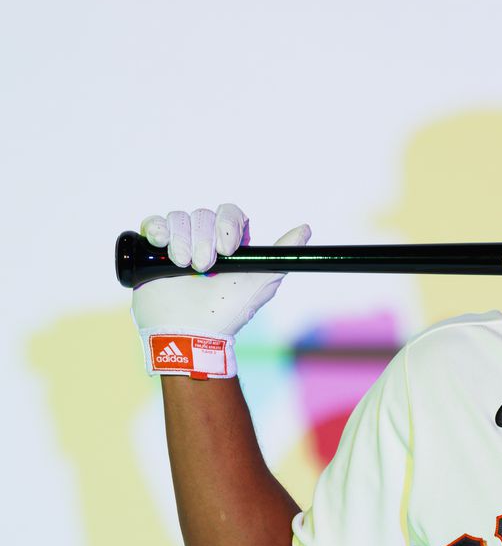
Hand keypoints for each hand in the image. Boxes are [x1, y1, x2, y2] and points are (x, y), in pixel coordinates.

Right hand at [131, 204, 309, 378]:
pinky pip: (152, 224)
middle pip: (203, 215)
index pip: (230, 213)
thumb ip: (283, 254)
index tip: (228, 248)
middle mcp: (204, 241)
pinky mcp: (152, 250)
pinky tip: (161, 244)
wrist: (189, 332)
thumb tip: (305, 229)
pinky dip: (156, 228)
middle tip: (204, 267)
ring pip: (178, 218)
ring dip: (181, 240)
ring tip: (184, 267)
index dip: (227, 224)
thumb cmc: (228, 311)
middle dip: (204, 240)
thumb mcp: (262, 281)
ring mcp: (177, 244)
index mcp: (230, 245)